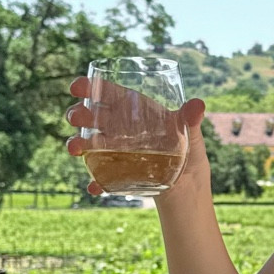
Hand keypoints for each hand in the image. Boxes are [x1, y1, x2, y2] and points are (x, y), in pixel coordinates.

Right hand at [65, 76, 206, 197]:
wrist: (188, 187)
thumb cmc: (189, 153)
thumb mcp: (192, 135)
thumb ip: (191, 120)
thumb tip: (198, 105)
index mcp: (136, 113)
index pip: (110, 95)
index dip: (91, 88)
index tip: (77, 86)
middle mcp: (121, 130)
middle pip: (93, 117)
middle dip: (78, 114)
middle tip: (75, 118)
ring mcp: (116, 152)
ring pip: (88, 144)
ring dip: (77, 143)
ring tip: (75, 148)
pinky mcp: (117, 176)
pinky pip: (101, 179)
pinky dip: (95, 182)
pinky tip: (94, 187)